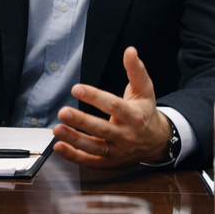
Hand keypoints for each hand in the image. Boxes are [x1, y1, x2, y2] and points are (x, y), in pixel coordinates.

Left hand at [51, 47, 168, 166]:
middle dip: (81, 121)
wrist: (157, 142)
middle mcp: (125, 135)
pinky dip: (73, 156)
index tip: (77, 88)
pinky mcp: (109, 163)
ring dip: (74, 139)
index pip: (114, 106)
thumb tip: (130, 51)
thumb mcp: (145, 91)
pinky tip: (59, 147)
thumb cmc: (145, 113)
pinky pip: (89, 162)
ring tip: (57, 129)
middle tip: (63, 112)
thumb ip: (136, 71)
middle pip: (102, 129)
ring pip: (94, 148)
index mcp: (134, 116)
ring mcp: (117, 151)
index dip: (95, 97)